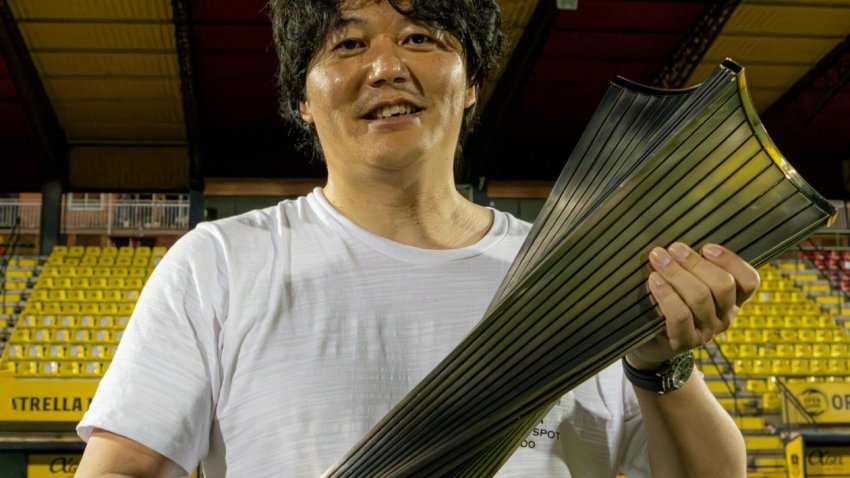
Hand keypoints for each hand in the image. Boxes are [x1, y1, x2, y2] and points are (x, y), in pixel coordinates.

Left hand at [625, 242, 759, 370]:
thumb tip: (678, 244)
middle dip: (695, 263)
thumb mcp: (687, 283)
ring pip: (700, 297)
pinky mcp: (685, 342)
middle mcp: (725, 316)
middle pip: (722, 285)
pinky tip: (653, 280)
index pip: (749, 281)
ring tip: (657, 258)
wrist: (650, 343)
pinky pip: (680, 315)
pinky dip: (666, 294)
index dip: (731, 261)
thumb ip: (692, 267)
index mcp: (733, 300)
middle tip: (673, 249)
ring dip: (676, 273)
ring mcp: (707, 331)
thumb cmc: (669, 303)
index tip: (706, 247)